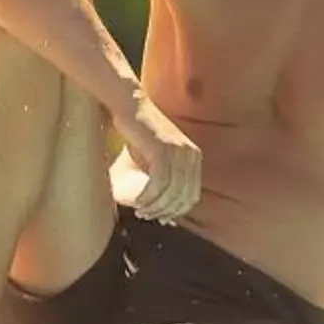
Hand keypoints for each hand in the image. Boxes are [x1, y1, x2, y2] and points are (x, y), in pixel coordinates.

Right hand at [117, 93, 203, 222]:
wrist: (129, 105)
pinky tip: (138, 202)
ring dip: (155, 206)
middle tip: (146, 216)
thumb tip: (163, 206)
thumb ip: (164, 175)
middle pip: (183, 196)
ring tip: (141, 211)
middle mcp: (190, 154)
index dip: (176, 210)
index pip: (192, 194)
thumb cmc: (138, 132)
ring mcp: (178, 151)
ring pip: (170, 191)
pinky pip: (158, 182)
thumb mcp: (157, 155)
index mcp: (194, 156)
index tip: (159, 217)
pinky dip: (148, 196)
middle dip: (164, 210)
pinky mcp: (162, 149)